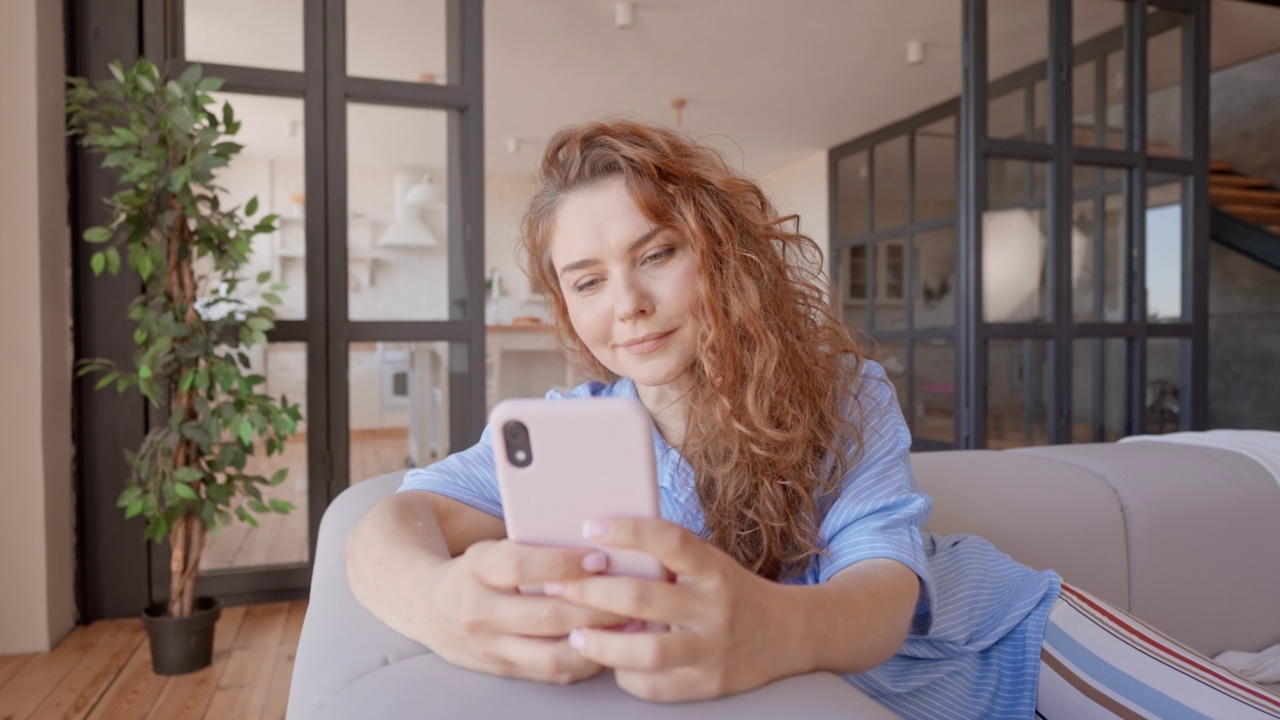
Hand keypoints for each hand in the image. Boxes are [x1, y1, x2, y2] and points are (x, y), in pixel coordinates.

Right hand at [417, 539, 630, 684]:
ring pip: (552, 654)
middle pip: (546, 615)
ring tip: (629, 624)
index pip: (522, 565)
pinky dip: (585, 661)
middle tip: (631, 594)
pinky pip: (551, 673)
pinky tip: (608, 645)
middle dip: (596, 606)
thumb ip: (532, 546)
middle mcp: (480, 612)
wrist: (427, 606)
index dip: (563, 563)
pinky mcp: (503, 670)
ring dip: (597, 641)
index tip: (600, 557)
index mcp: (477, 570)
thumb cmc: (475, 570)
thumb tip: (593, 540)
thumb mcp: (492, 547)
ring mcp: (490, 647)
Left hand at [552, 518, 804, 701]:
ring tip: (577, 633)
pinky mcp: (708, 685)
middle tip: (559, 586)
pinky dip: (625, 674)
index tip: (589, 527)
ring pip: (647, 652)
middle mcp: (715, 608)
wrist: (788, 634)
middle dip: (592, 593)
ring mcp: (713, 650)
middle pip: (644, 599)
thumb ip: (666, 560)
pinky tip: (612, 661)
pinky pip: (655, 686)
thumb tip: (598, 547)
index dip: (628, 531)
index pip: (669, 541)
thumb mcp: (708, 564)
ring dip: (603, 643)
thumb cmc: (731, 592)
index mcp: (713, 569)